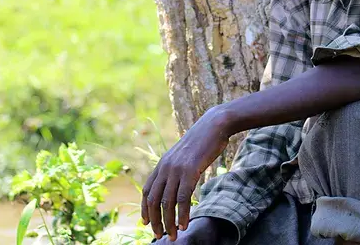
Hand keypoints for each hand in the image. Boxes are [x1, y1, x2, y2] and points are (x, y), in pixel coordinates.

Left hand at [141, 106, 231, 240]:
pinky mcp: (190, 170)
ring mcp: (176, 169)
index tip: (146, 223)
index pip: (147, 191)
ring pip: (167, 202)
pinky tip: (185, 224)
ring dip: (169, 222)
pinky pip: (183, 198)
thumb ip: (176, 169)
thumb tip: (175, 185)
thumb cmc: (202, 142)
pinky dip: (182, 214)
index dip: (145, 209)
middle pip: (154, 200)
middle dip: (155, 221)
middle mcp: (165, 167)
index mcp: (162, 164)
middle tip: (159, 236)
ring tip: (173, 235)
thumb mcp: (183, 156)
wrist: (214, 125)